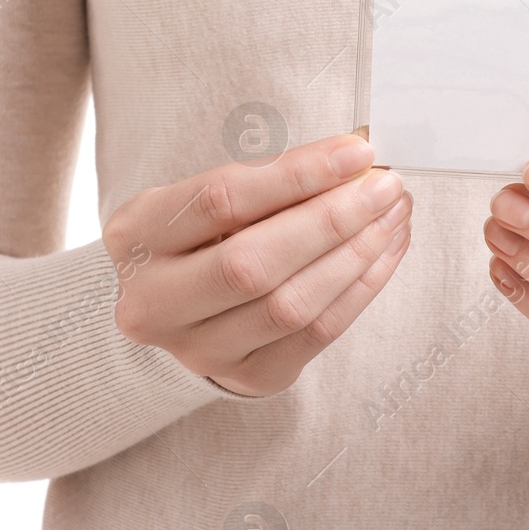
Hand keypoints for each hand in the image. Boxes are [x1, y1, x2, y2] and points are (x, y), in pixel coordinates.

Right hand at [102, 134, 410, 396]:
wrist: (178, 307)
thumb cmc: (202, 233)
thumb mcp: (206, 196)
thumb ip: (271, 177)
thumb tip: (356, 156)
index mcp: (134, 236)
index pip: (221, 198)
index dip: (298, 173)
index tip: (357, 151)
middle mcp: (153, 302)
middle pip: (252, 263)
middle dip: (332, 219)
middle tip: (385, 187)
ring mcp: (196, 350)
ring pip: (289, 305)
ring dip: (356, 254)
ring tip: (394, 215)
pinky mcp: (245, 378)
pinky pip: (316, 335)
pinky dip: (361, 288)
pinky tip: (386, 250)